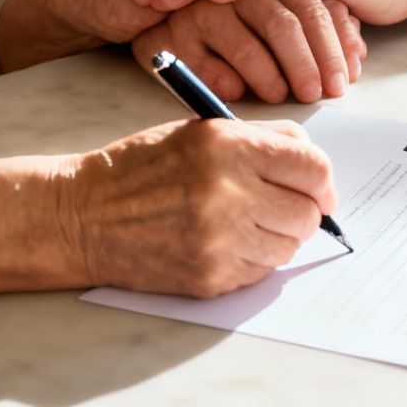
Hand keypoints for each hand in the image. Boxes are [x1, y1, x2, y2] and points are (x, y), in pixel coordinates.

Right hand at [64, 118, 336, 297]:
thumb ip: (261, 138)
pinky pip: (261, 271)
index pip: (312, 167)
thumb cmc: (141, 168)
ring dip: (279, 234)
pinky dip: (254, 257)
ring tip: (248, 221)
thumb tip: (313, 164)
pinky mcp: (211, 276)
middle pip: (307, 212)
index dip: (322, 179)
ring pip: (290, 244)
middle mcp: (227, 193)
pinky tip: (225, 241)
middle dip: (304, 208)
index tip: (319, 186)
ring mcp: (219, 240)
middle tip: (283, 204)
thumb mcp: (199, 131)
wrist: (84, 216)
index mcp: (226, 147)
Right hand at [131, 0, 363, 103]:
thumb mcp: (270, 7)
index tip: (349, 76)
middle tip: (321, 93)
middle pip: (284, 21)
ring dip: (271, 75)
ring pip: (248, 42)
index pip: (312, 4)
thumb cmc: (217, 5)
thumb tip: (358, 53)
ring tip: (284, 95)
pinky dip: (225, 80)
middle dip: (308, 63)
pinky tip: (240, 93)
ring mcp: (200, 2)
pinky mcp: (168, 27)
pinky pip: (203, 60)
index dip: (333, 43)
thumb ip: (316, 23)